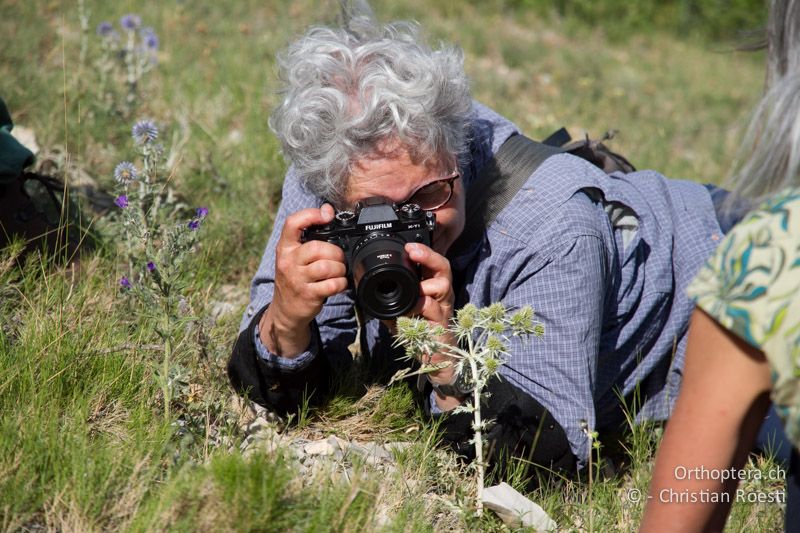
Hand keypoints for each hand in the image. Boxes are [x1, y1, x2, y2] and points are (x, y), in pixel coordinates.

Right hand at [260, 204, 347, 356]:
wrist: (285, 311)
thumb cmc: (294, 279)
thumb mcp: (293, 257)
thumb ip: (307, 238)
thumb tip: (327, 210)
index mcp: (285, 248)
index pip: (292, 224)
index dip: (311, 215)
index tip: (327, 214)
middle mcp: (288, 261)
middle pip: (318, 247)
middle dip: (335, 253)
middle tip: (339, 259)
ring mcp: (296, 279)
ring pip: (326, 266)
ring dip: (339, 269)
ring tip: (338, 272)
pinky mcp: (307, 294)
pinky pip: (332, 284)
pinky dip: (341, 283)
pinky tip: (338, 284)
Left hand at [404, 242, 459, 402]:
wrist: (434, 360)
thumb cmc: (418, 334)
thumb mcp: (400, 313)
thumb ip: (391, 300)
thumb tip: (369, 290)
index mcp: (432, 288)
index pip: (432, 263)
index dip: (424, 251)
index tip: (408, 246)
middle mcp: (441, 295)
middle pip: (443, 267)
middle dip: (428, 256)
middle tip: (413, 251)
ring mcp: (444, 309)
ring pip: (442, 286)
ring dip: (424, 286)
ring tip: (412, 289)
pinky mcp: (443, 324)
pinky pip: (433, 309)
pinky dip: (420, 308)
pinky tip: (409, 312)